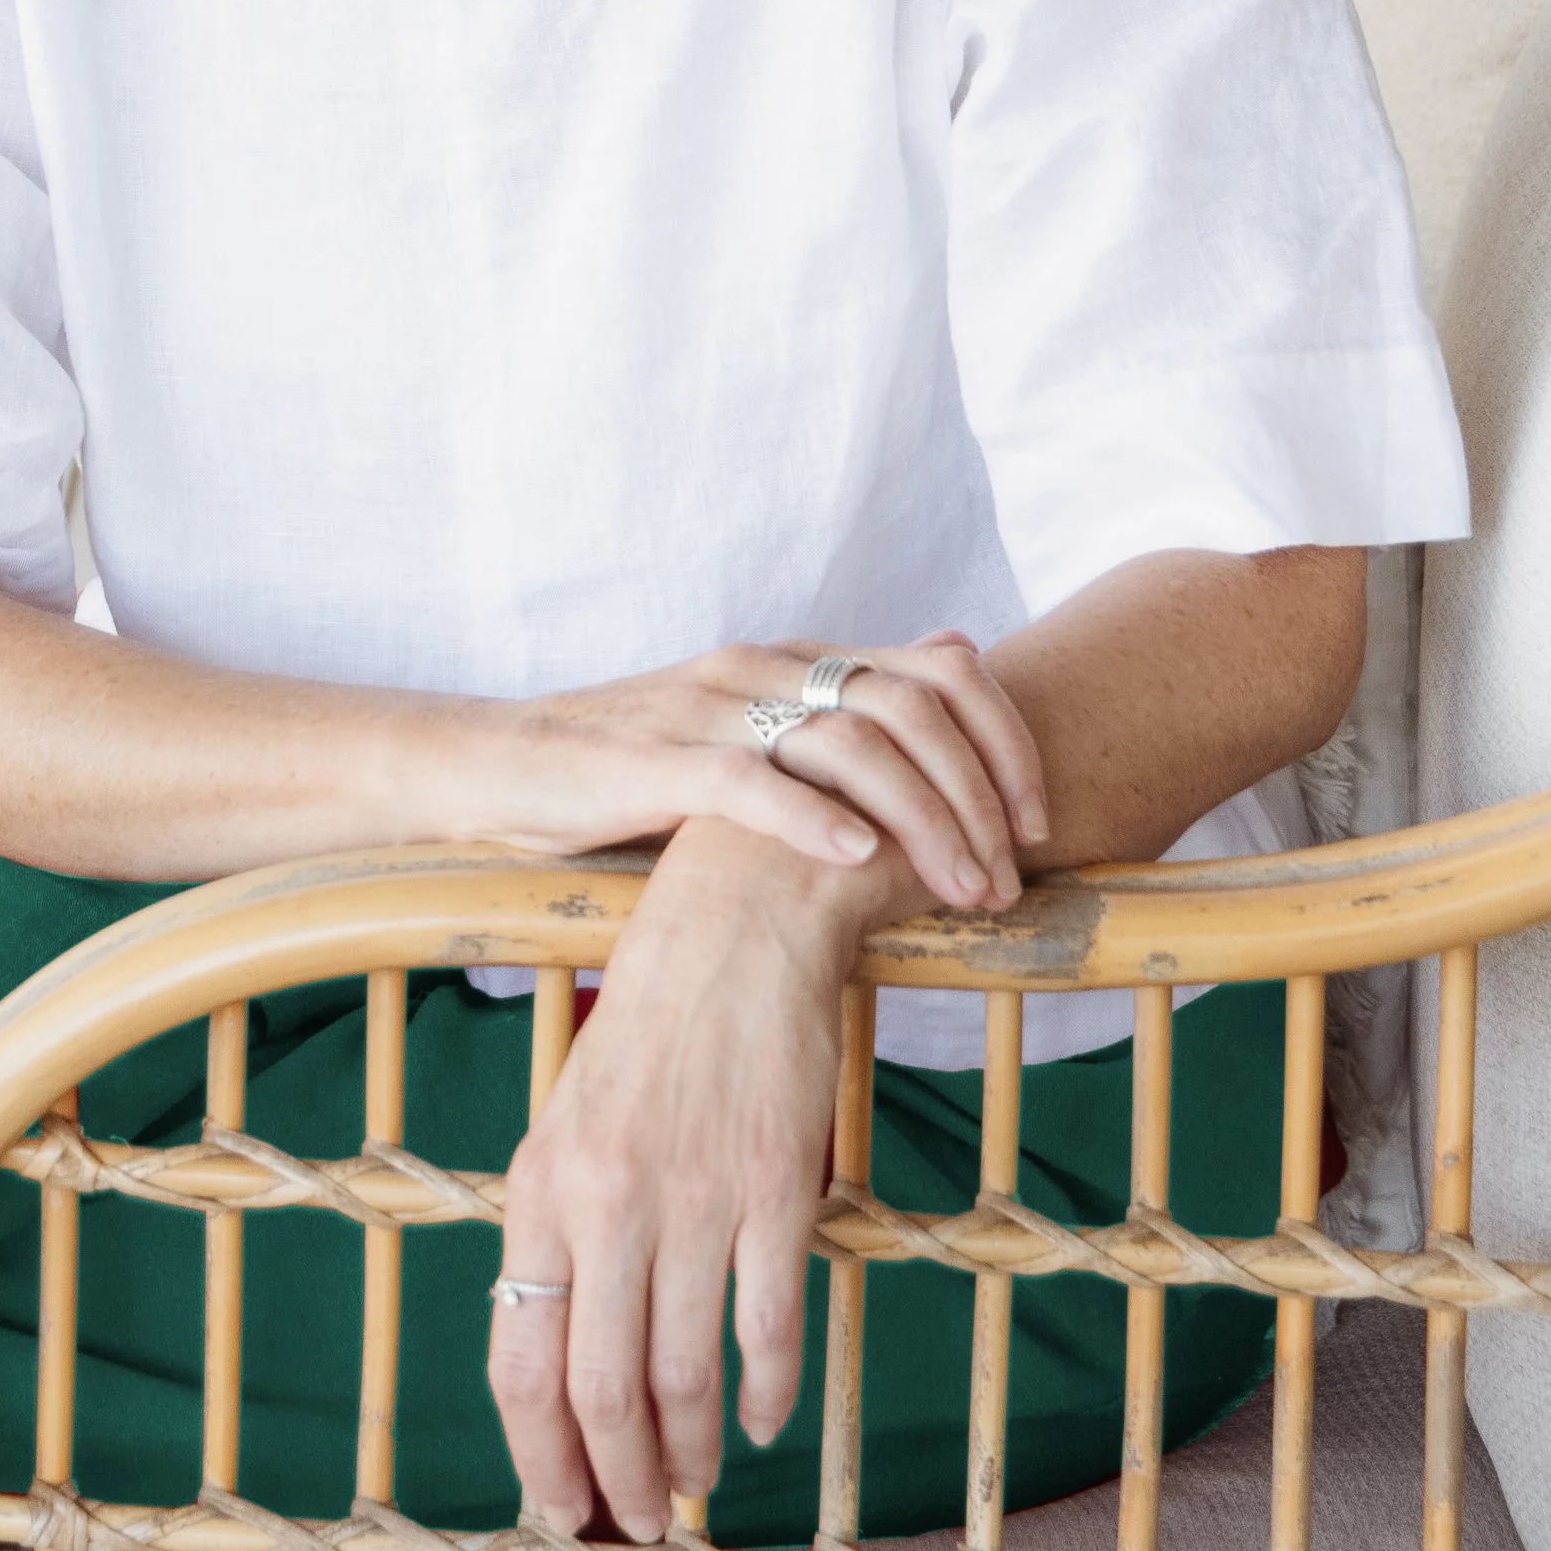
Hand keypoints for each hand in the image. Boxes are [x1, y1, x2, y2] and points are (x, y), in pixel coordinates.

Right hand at [468, 629, 1046, 916]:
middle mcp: (767, 668)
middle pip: (915, 707)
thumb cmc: (643, 764)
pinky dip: (814, 819)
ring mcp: (714, 708)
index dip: (1006, 740)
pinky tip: (857, 860)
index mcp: (800, 660)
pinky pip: (751, 780)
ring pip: (852, 744)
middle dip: (980, 794)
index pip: (942, 672)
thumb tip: (957, 665)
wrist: (511, 764)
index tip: (1039, 820)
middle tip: (1008, 875)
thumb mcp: (758, 726)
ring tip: (957, 890)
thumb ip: (848, 710)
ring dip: (923, 821)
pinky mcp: (660, 759)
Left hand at [488, 818, 866, 1539]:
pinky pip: (768, 1326)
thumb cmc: (648, 1035)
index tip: (565, 1513)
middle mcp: (607, 1202)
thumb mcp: (569, 1127)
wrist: (734, 933)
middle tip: (643, 1522)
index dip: (541, 1458)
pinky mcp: (776, 1187)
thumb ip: (558, 1235)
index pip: (521, 1363)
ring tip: (696, 1480)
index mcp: (540, 1190)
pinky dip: (766, 1391)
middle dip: (619, 1479)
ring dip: (689, 1449)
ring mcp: (695, 1198)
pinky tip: (762, 1417)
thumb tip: (559, 1364)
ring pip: (683, 1374)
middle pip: (601, 1390)